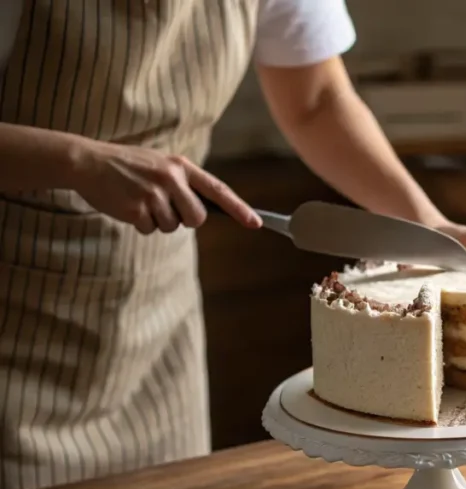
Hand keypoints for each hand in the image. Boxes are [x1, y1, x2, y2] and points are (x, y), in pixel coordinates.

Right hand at [71, 140, 260, 233]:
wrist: (87, 161)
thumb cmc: (128, 166)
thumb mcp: (160, 164)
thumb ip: (183, 183)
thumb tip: (204, 213)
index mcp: (181, 166)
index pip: (218, 190)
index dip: (239, 209)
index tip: (256, 223)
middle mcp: (171, 178)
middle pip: (197, 218)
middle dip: (184, 220)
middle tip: (165, 208)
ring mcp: (154, 193)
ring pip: (172, 226)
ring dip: (158, 221)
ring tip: (140, 200)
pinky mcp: (136, 207)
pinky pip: (150, 229)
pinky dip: (140, 224)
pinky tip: (128, 206)